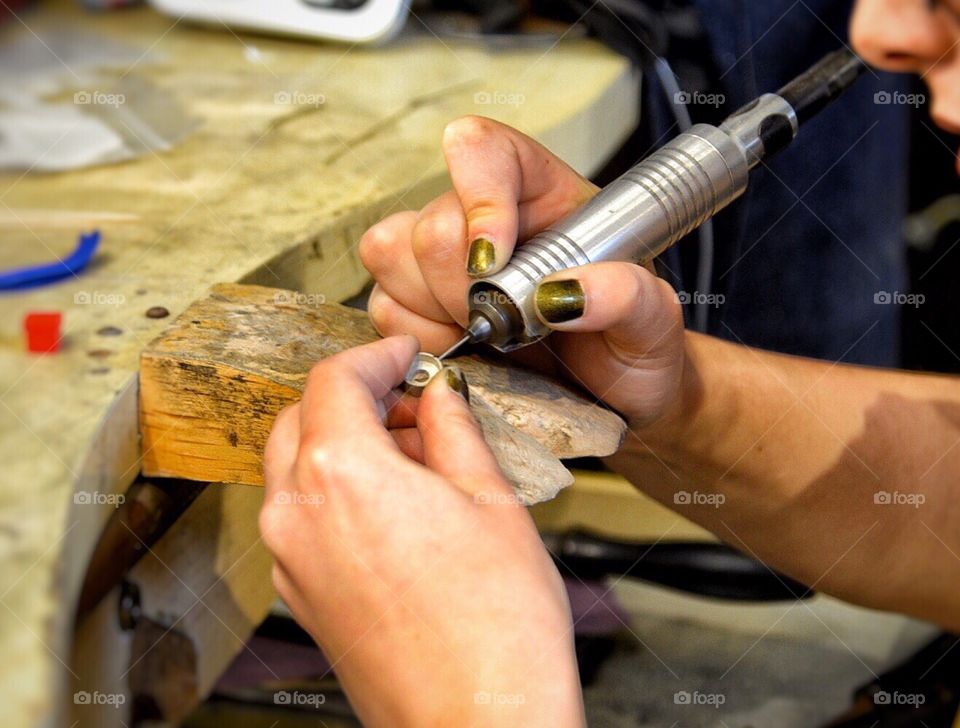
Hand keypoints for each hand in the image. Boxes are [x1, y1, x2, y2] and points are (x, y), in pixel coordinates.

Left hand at [259, 336, 583, 726]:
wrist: (481, 723)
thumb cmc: (497, 627)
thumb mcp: (490, 501)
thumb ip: (453, 431)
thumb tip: (439, 397)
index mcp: (342, 474)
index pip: (333, 379)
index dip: (375, 355)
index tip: (405, 355)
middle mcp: (298, 514)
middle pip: (302, 418)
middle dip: (355, 397)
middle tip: (415, 403)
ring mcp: (291, 559)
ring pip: (298, 467)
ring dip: (345, 442)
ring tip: (417, 458)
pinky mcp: (300, 594)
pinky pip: (303, 515)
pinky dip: (337, 489)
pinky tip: (397, 504)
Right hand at [359, 116, 684, 427]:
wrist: (614, 394)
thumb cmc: (634, 345)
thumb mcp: (654, 321)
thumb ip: (627, 296)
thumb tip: (565, 292)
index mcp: (544, 194)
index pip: (485, 150)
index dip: (478, 198)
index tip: (494, 264)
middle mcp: (487, 216)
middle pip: (431, 223)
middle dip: (464, 290)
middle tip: (511, 326)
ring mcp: (443, 258)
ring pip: (392, 256)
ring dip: (438, 313)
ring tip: (491, 338)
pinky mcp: (414, 302)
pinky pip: (383, 308)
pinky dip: (420, 339)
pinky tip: (465, 351)